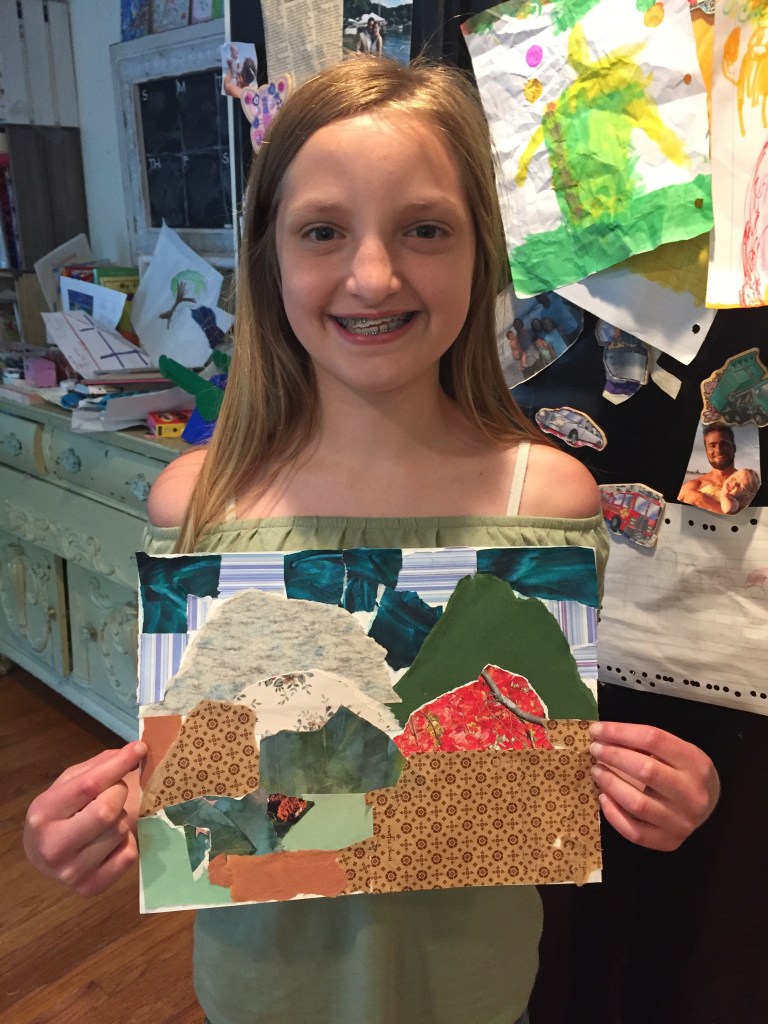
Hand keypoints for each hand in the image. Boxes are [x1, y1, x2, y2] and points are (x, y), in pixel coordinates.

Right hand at [24, 742, 145, 896]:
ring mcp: (71, 872)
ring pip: (120, 831)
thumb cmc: (63, 811)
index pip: (89, 785)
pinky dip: (127, 842)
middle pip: (107, 811)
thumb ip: (98, 767)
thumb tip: (136, 751)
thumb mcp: (69, 783)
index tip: (139, 748)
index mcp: (43, 813)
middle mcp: (53, 847)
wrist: (45, 854)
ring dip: (123, 818)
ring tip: (108, 819)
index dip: (118, 764)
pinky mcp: (91, 888)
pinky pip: (129, 855)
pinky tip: (111, 841)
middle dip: (119, 793)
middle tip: (116, 790)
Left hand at [588, 722, 718, 851]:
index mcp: (695, 762)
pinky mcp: (670, 842)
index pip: (654, 739)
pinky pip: (635, 832)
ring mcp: (682, 821)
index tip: (597, 730)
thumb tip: (603, 736)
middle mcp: (692, 794)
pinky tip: (603, 798)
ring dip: (610, 784)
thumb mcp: (676, 751)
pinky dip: (613, 815)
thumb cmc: (684, 771)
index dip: (621, 732)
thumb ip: (647, 744)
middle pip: (646, 770)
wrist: (710, 805)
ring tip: (597, 771)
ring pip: (638, 803)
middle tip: (595, 749)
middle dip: (613, 756)